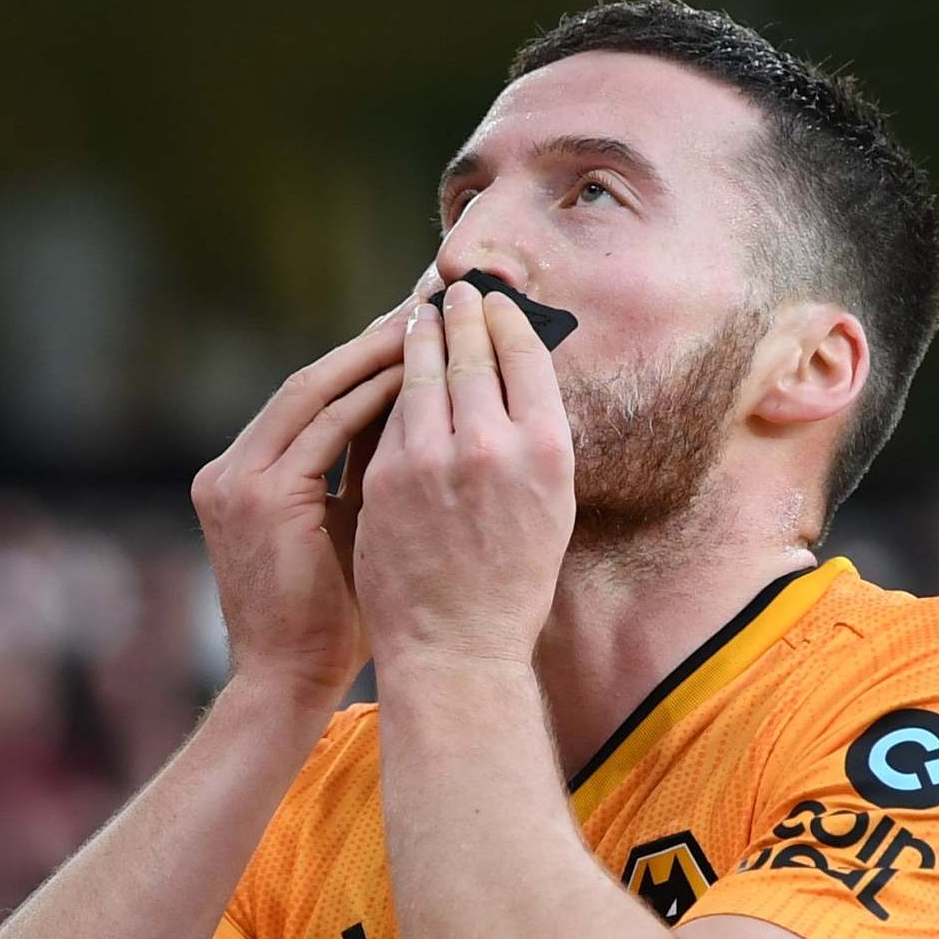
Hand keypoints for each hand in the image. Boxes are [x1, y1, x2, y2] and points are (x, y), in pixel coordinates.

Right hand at [191, 299, 410, 699]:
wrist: (289, 683)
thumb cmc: (333, 621)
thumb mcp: (348, 530)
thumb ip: (366, 474)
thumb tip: (424, 415)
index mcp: (241, 477)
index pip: (307, 399)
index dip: (360, 362)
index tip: (413, 333)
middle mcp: (228, 470)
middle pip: (306, 383)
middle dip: (368, 345)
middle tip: (425, 311)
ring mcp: (236, 482)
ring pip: (312, 394)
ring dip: (372, 359)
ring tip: (426, 331)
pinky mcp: (257, 498)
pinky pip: (324, 430)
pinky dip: (369, 400)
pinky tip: (415, 379)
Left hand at [354, 281, 575, 670]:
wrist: (457, 649)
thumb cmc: (510, 586)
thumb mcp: (550, 509)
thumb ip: (533, 444)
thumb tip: (517, 382)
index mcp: (549, 452)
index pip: (526, 358)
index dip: (506, 320)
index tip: (495, 301)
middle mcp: (496, 445)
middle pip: (474, 353)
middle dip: (462, 313)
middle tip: (456, 289)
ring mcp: (436, 458)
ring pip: (424, 373)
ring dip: (421, 335)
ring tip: (421, 313)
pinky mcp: (389, 476)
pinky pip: (391, 413)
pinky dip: (392, 382)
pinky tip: (391, 366)